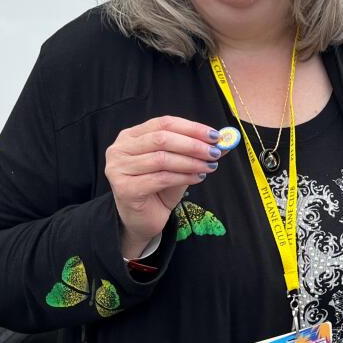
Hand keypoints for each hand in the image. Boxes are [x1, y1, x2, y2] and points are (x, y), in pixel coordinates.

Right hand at [105, 116, 225, 257]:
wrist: (142, 219)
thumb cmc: (158, 189)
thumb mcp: (179, 164)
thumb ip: (196, 151)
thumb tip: (224, 141)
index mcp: (131, 136)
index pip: (164, 123)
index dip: (191, 128)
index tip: (215, 135)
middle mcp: (120, 149)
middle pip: (162, 139)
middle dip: (193, 144)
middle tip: (214, 152)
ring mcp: (119, 169)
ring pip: (162, 159)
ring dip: (191, 162)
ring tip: (209, 167)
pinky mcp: (125, 188)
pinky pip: (160, 178)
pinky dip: (183, 177)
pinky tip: (198, 178)